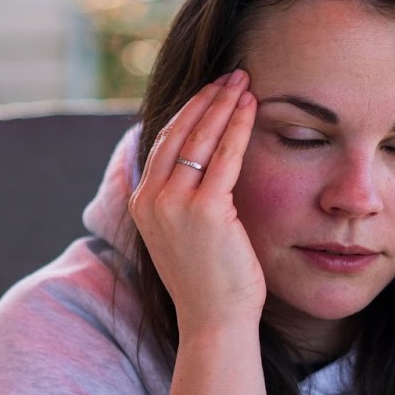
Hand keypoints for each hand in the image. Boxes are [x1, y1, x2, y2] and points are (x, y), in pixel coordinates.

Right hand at [130, 70, 262, 340]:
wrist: (214, 320)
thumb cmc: (209, 282)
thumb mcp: (186, 234)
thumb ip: (185, 200)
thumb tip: (204, 168)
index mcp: (142, 203)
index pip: (164, 143)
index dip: (189, 112)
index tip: (212, 91)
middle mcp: (151, 199)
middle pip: (179, 133)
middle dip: (208, 98)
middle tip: (232, 74)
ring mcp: (174, 204)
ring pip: (201, 138)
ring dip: (224, 104)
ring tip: (245, 82)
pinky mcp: (204, 209)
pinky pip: (225, 156)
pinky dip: (239, 127)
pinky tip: (252, 108)